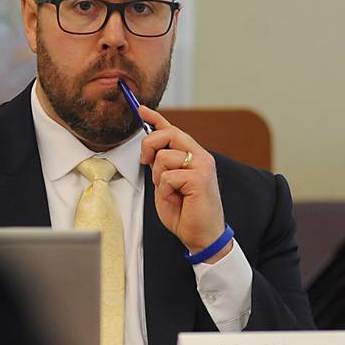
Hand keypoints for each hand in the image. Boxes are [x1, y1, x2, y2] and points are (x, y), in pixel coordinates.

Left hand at [137, 105, 229, 261]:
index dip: (155, 118)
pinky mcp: (200, 178)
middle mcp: (201, 156)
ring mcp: (202, 165)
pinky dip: (166, 190)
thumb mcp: (167, 185)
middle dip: (149, 145)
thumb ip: (161, 166)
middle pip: (168, 134)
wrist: (202, 236)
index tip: (141, 109)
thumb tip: (150, 151)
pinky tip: (178, 200)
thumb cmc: (186, 213)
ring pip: (164, 157)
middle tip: (146, 162)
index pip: (173, 130)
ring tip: (171, 192)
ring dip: (160, 178)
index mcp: (193, 156)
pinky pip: (168, 176)